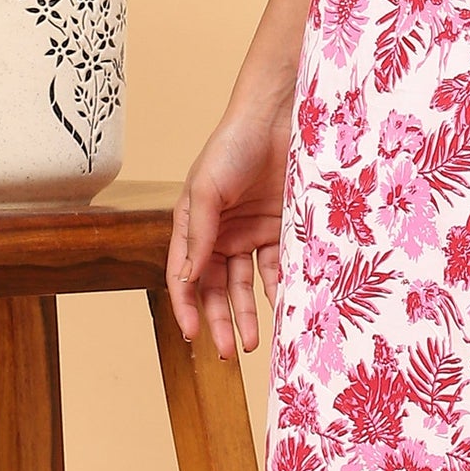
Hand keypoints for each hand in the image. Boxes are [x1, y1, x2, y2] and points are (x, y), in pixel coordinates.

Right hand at [166, 108, 292, 360]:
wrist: (279, 118)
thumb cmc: (233, 145)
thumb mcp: (206, 189)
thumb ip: (198, 234)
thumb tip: (187, 278)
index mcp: (194, 226)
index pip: (185, 276)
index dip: (187, 307)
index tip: (193, 336)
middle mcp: (221, 234)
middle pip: (218, 288)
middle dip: (220, 321)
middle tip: (227, 352)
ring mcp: (252, 233)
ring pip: (248, 285)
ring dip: (249, 314)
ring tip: (254, 342)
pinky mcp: (282, 229)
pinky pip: (279, 266)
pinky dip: (280, 288)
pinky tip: (284, 307)